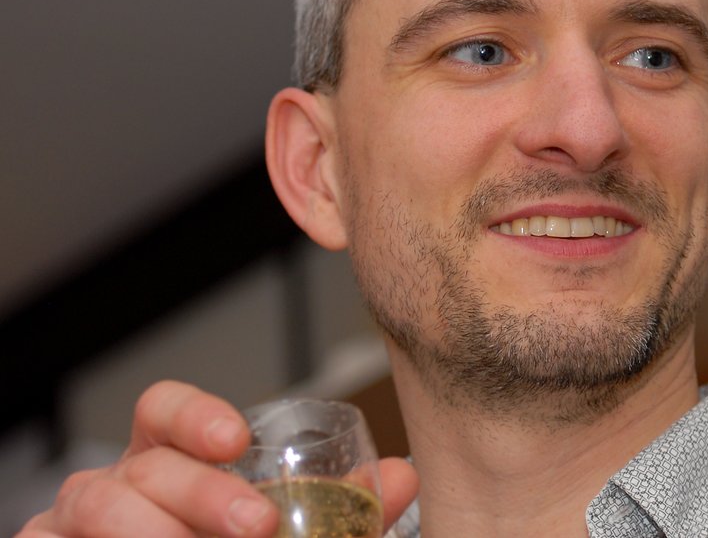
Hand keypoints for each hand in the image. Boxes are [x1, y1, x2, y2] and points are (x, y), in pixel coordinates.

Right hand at [19, 381, 419, 537]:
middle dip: (203, 495)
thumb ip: (342, 508)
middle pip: (147, 466)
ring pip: (97, 504)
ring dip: (153, 531)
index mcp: (167, 459)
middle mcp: (115, 482)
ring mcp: (74, 522)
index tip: (236, 438)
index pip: (162, 411)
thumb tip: (403, 477)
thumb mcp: (287, 533)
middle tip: (258, 525)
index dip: (194, 415)